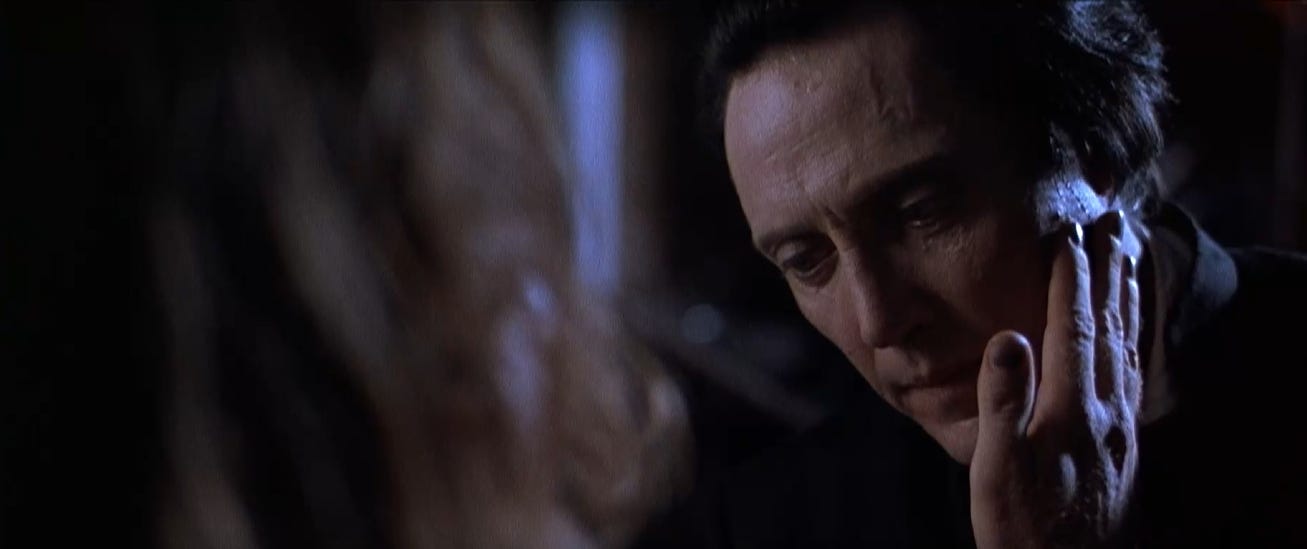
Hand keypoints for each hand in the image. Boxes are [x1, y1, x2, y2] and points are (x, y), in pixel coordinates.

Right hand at [970, 211, 1142, 547]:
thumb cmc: (1022, 528)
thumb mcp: (996, 468)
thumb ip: (1003, 402)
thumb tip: (1008, 338)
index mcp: (1071, 409)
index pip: (1072, 327)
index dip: (1069, 278)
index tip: (1065, 234)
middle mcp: (1105, 410)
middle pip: (1110, 325)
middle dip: (1107, 271)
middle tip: (1111, 222)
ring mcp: (1120, 427)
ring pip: (1128, 345)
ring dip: (1127, 295)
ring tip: (1127, 255)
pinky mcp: (1123, 445)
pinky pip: (1134, 371)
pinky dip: (1134, 335)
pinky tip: (1128, 327)